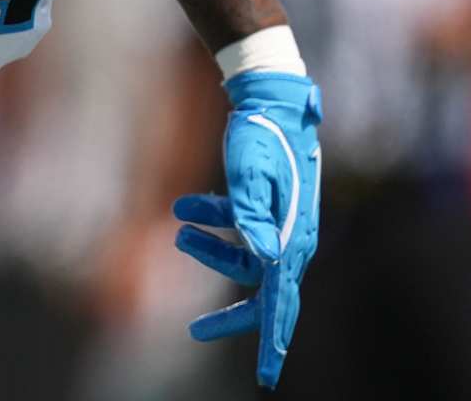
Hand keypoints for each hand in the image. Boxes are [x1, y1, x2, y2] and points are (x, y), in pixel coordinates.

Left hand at [173, 71, 321, 388]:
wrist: (269, 97)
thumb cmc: (261, 134)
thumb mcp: (251, 172)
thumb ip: (252, 215)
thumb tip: (263, 261)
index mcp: (292, 236)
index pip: (283, 300)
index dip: (273, 340)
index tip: (266, 377)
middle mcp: (292, 235)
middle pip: (264, 292)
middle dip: (231, 314)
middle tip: (195, 330)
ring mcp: (282, 222)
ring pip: (245, 259)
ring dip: (209, 251)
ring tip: (178, 229)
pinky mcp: (269, 206)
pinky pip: (241, 231)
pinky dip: (214, 223)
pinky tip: (187, 206)